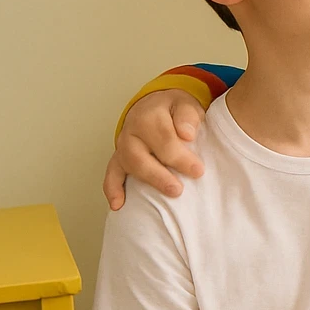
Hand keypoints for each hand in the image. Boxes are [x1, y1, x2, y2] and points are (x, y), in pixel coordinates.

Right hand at [103, 90, 205, 209]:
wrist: (156, 105)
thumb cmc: (174, 109)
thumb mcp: (186, 104)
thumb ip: (187, 116)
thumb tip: (187, 133)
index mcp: (149, 116)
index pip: (164, 139)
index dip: (181, 157)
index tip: (198, 171)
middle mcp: (132, 131)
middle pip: (141, 155)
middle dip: (160, 175)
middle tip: (178, 190)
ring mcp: (123, 145)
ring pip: (128, 165)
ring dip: (146, 182)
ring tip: (164, 196)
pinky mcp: (119, 158)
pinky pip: (112, 174)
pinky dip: (113, 189)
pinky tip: (118, 205)